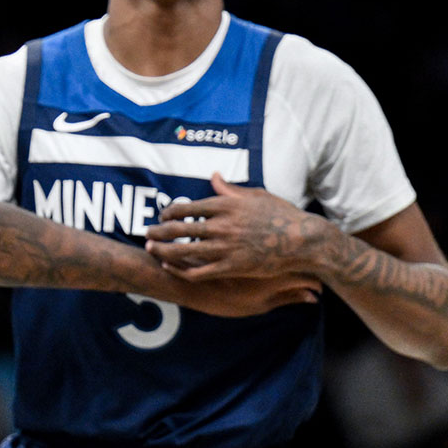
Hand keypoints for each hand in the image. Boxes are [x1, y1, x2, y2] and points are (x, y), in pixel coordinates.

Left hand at [144, 174, 325, 315]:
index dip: (169, 212)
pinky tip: (170, 267)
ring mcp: (226, 247)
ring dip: (163, 250)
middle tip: (146, 233)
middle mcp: (222, 225)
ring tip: (150, 249)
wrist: (301, 241)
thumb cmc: (281, 215)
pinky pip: (199, 271)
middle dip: (158, 231)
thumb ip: (230, 189)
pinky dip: (181, 269)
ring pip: (184, 250)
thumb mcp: (256, 195)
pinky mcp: (232, 267)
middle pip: (179, 228)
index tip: (163, 215)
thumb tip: (214, 177)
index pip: (187, 207)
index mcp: (226, 205)